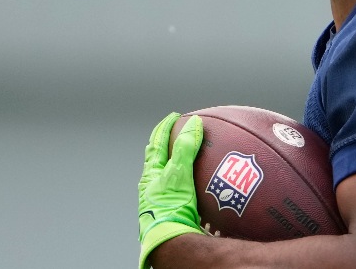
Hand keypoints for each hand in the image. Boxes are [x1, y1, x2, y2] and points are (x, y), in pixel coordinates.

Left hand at [138, 113, 204, 268]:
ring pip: (172, 173)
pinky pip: (186, 188)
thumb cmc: (170, 209)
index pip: (156, 144)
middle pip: (160, 158)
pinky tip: (204, 181)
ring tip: (193, 153)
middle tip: (179, 131)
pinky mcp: (178, 208)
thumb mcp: (178, 174)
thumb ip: (185, 149)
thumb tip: (193, 123)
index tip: (174, 117)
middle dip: (168, 143)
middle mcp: (155, 186)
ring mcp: (166, 198)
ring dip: (181, 161)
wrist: (173, 240)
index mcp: (151, 175)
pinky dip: (194, 179)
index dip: (164, 128)